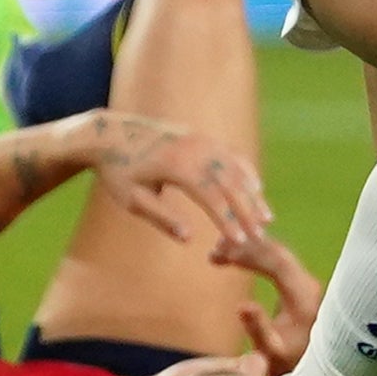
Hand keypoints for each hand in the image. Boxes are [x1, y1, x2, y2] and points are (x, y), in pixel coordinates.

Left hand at [81, 115, 273, 261]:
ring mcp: (200, 140)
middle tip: (259, 236)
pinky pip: (231, 155)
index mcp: (176, 165)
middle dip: (247, 211)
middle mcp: (194, 149)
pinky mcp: (201, 137)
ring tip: (266, 218)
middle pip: (229, 183)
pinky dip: (246, 172)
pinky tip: (257, 189)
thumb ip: (162, 218)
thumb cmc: (118, 171)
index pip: (210, 196)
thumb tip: (189, 238)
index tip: (240, 241)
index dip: (227, 220)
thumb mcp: (133, 199)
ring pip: (235, 169)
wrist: (110, 134)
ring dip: (252, 194)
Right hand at [222, 227, 325, 375]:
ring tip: (218, 252)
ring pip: (278, 254)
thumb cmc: (290, 366)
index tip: (221, 254)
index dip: (249, 254)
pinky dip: (257, 255)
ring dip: (250, 249)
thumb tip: (242, 305)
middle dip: (246, 247)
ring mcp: (306, 283)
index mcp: (303, 297)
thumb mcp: (271, 354)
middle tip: (215, 248)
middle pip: (277, 253)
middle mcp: (308, 284)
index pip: (277, 263)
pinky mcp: (301, 286)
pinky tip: (235, 258)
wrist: (315, 373)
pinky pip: (278, 261)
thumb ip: (258, 330)